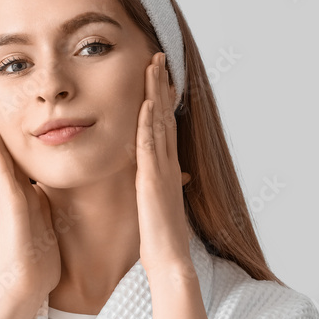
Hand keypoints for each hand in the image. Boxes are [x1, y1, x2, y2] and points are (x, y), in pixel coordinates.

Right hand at [0, 91, 61, 306]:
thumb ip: (48, 205)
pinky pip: (3, 175)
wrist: (25, 288)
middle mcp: (14, 191)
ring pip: (0, 153)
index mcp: (26, 194)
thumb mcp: (48, 224)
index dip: (16, 130)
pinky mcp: (9, 208)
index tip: (14, 105)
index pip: (20, 154)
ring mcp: (9, 198)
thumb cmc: (39, 263)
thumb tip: (54, 192)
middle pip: (5, 146)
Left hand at [134, 52, 192, 274]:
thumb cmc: (162, 240)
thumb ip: (161, 190)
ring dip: (156, 93)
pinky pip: (151, 146)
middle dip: (161, 86)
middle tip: (158, 58)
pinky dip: (150, 123)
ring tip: (154, 66)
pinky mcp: (152, 181)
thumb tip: (165, 183)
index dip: (162, 101)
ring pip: (160, 123)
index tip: (158, 78)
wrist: (170, 260)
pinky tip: (148, 103)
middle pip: (165, 116)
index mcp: (167, 170)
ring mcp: (162, 170)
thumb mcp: (160, 207)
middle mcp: (168, 165)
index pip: (165, 127)